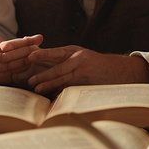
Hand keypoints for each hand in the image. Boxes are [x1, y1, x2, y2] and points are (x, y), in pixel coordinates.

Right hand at [0, 34, 42, 85]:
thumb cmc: (7, 53)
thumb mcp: (14, 45)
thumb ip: (27, 42)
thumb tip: (40, 38)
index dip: (13, 45)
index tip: (29, 47)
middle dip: (16, 56)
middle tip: (31, 57)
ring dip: (13, 66)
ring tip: (27, 64)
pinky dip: (7, 75)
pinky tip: (20, 73)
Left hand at [25, 47, 148, 94]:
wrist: (120, 71)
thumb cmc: (95, 66)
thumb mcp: (80, 57)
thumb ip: (63, 61)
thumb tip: (42, 68)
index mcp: (73, 51)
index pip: (54, 52)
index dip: (42, 54)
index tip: (29, 56)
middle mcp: (78, 58)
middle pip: (56, 65)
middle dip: (41, 72)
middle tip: (28, 78)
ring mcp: (84, 70)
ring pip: (63, 77)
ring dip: (48, 83)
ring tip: (36, 89)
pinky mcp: (89, 81)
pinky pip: (72, 87)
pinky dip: (61, 92)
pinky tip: (52, 97)